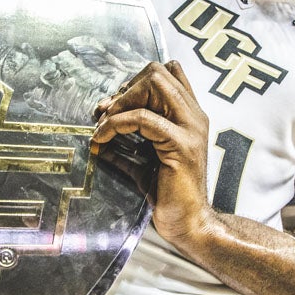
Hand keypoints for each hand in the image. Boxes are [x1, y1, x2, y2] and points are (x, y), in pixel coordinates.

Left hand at [92, 61, 212, 242]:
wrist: (188, 223)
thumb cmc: (169, 195)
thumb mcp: (143, 162)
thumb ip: (127, 145)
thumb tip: (100, 135)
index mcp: (189, 116)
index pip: (167, 72)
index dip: (135, 83)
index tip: (113, 107)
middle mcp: (194, 116)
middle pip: (158, 71)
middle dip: (126, 88)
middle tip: (105, 113)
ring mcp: (191, 128)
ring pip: (154, 85)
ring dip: (120, 102)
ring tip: (102, 124)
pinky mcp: (181, 145)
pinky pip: (143, 119)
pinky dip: (116, 124)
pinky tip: (102, 140)